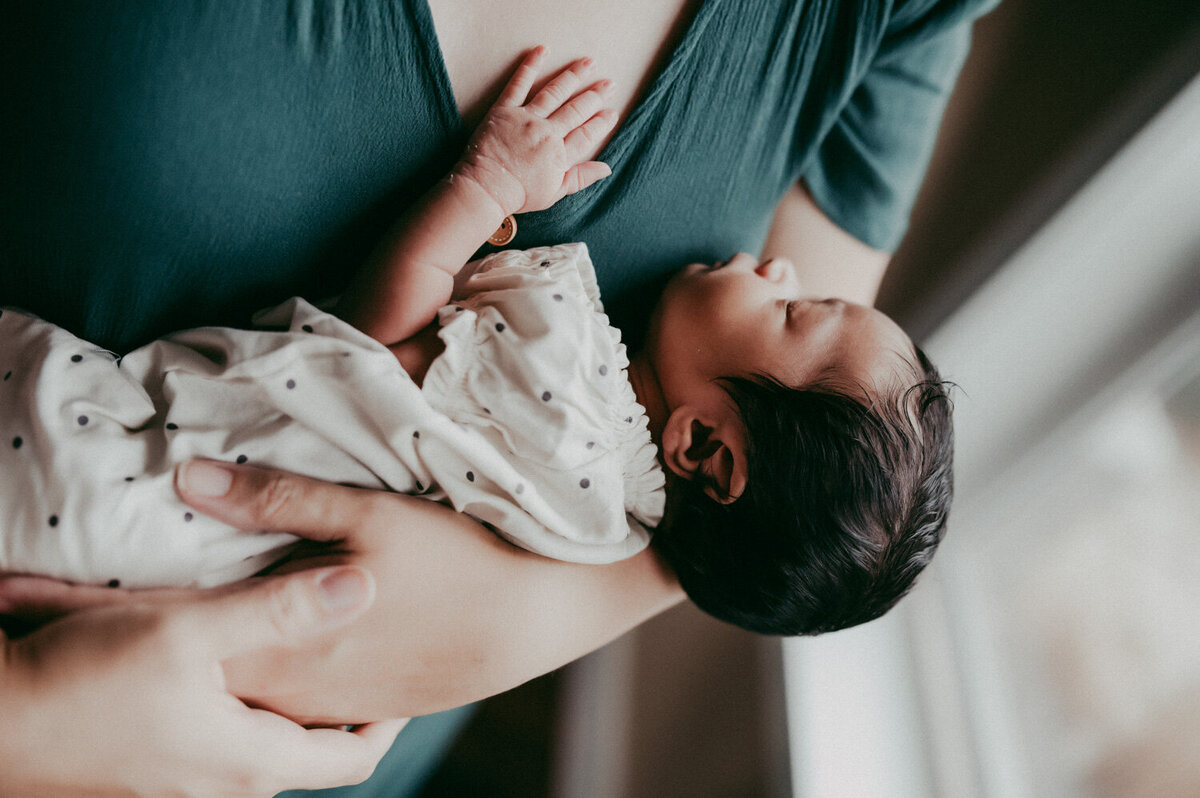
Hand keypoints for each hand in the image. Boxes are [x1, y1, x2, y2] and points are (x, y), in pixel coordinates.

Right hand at [0, 565, 407, 797]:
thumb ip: (281, 611)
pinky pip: (229, 737)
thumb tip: (363, 587)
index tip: (412, 677)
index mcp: (251, 761)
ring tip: (323, 651)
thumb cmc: (83, 680)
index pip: (354, 756)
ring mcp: (188, 779)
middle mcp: (226, 782)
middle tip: (374, 656)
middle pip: (315, 749)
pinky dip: (254, 706)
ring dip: (299, 705)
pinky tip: (248, 663)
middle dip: (348, 707)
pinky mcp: (157, 763)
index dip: (391, 720)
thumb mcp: (190, 631)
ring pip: (270, 742)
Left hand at [2, 459, 683, 723]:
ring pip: (239, 694)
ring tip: (153, 636)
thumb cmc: (457, 558)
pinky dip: (255, 680)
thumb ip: (278, 502)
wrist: (543, 613)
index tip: (25, 597)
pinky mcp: (371, 701)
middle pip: (193, 672)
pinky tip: (253, 660)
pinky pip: (291, 702)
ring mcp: (335, 700)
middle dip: (131, 643)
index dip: (96, 615)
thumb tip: (189, 476)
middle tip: (72, 611)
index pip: (170, 633)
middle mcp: (298, 686)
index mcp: (285, 642)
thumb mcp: (371, 516)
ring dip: (196, 665)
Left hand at [456, 46, 617, 215]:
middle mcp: (546, 133)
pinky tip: (543, 50)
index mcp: (559, 155)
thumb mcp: (555, 192)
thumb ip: (581, 178)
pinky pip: (519, 84)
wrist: (485, 188)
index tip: (612, 112)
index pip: (587, 134)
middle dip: (595, 96)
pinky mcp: (505, 109)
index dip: (601, 123)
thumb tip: (607, 169)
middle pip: (575, 110)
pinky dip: (531, 65)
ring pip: (554, 92)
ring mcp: (526, 119)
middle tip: (609, 83)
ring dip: (573, 76)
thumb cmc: (519, 194)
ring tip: (588, 63)